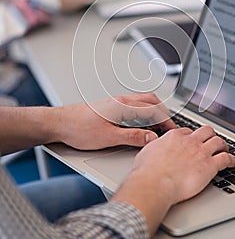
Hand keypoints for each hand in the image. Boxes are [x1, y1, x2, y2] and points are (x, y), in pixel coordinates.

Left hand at [52, 93, 175, 149]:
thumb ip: (132, 137)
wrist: (59, 123)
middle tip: (168, 127)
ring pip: (142, 101)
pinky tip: (141, 123)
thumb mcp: (108, 137)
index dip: (166, 120)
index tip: (172, 130)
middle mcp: (121, 100)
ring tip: (158, 125)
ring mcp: (115, 102)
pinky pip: (134, 105)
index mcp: (123, 106)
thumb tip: (151, 138)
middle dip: (163, 112)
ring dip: (153, 110)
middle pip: (151, 100)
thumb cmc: (78, 128)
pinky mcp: (110, 106)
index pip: (153, 109)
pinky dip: (143, 111)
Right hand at [112, 124, 234, 234]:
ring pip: (218, 141)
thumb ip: (154, 147)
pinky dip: (231, 160)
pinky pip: (225, 159)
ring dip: (223, 145)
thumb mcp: (147, 152)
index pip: (187, 131)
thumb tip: (153, 147)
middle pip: (206, 131)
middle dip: (210, 135)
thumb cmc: (148, 171)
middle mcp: (189, 141)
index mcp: (174, 136)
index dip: (191, 136)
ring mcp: (201, 152)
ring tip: (225, 149)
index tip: (192, 141)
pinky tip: (232, 163)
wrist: (155, 183)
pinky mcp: (210, 165)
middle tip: (211, 140)